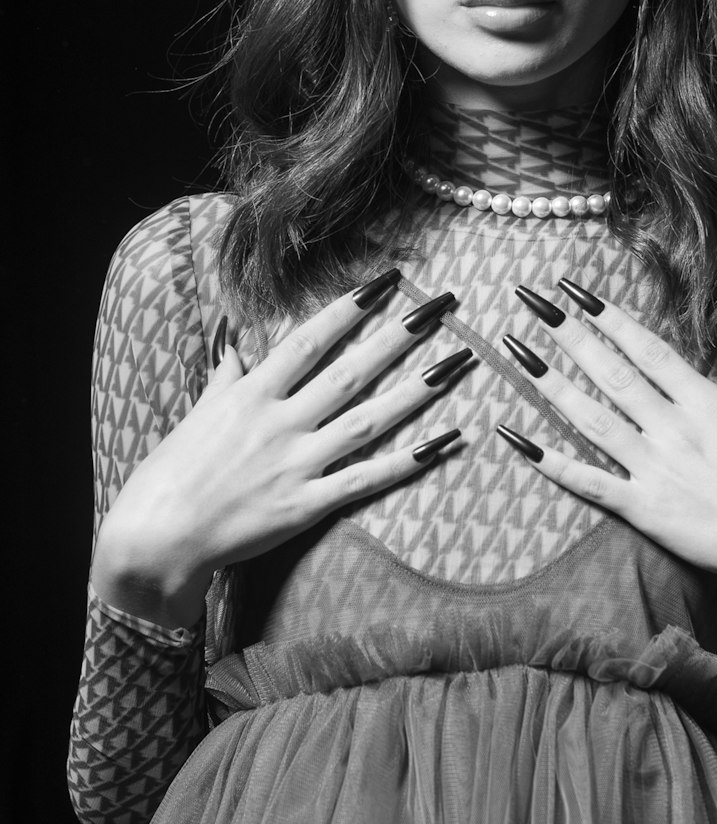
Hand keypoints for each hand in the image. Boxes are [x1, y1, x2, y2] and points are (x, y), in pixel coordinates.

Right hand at [92, 279, 466, 628]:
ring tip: (457, 362)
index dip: (351, 307)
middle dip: (399, 336)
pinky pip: (367, 479)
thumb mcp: (197, 413)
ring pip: (370, 419)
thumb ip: (226, 378)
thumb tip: (236, 344)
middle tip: (441, 308)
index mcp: (252, 394)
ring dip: (417, 390)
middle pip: (352, 371)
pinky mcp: (307, 506)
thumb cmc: (167, 475)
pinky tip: (445, 441)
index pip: (311, 339)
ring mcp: (298, 465)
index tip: (387, 281)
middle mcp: (280, 423)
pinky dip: (409, 461)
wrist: (152, 542)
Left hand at [501, 283, 716, 626]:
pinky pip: (588, 481)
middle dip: (571, 336)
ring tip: (518, 353)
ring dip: (551, 384)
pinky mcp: (643, 509)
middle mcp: (674, 429)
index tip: (578, 293)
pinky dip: (550, 461)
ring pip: (591, 419)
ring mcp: (654, 469)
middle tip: (536, 305)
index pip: (648, 350)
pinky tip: (518, 438)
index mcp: (707, 404)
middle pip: (612, 374)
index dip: (610, 318)